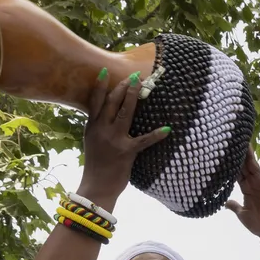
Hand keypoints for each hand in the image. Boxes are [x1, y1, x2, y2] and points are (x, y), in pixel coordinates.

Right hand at [78, 71, 170, 205]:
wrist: (96, 187)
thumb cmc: (97, 165)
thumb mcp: (92, 142)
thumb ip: (99, 127)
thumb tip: (108, 114)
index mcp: (92, 127)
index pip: (95, 102)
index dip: (101, 86)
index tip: (105, 71)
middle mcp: (101, 130)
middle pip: (112, 103)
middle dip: (122, 87)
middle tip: (133, 76)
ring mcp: (114, 140)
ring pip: (125, 113)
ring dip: (133, 97)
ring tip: (141, 85)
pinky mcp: (127, 152)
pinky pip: (144, 140)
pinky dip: (157, 134)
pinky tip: (167, 129)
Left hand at [225, 143, 259, 236]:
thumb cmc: (256, 223)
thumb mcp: (241, 213)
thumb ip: (234, 206)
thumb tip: (225, 203)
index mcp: (246, 188)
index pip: (237, 173)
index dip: (231, 164)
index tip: (225, 153)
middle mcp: (253, 182)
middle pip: (244, 165)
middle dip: (239, 154)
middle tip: (234, 140)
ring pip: (254, 163)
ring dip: (250, 153)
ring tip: (246, 139)